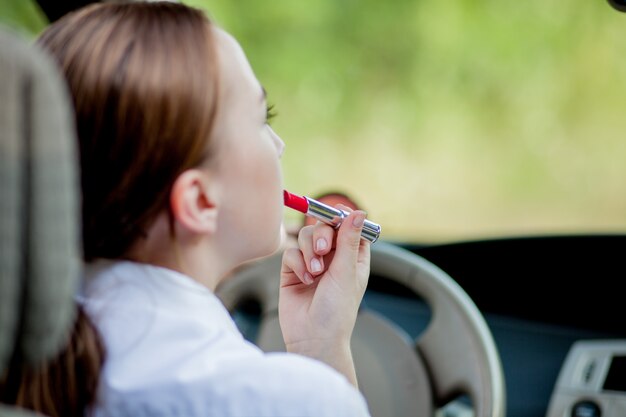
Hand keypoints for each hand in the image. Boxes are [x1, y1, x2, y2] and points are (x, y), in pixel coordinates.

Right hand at [279, 208, 370, 384]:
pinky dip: (297, 263)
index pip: (350, 227)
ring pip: (306, 236)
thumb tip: (358, 212)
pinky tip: (304, 280)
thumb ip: (348, 240)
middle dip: (322, 235)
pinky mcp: (293, 271)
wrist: (312, 337)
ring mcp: (312, 263)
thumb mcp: (346, 272)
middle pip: (325, 227)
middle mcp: (333, 258)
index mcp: (353, 258)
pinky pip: (291, 252)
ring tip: (314, 272)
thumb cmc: (337, 311)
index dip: (343, 219)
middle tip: (321, 250)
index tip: (337, 217)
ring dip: (309, 250)